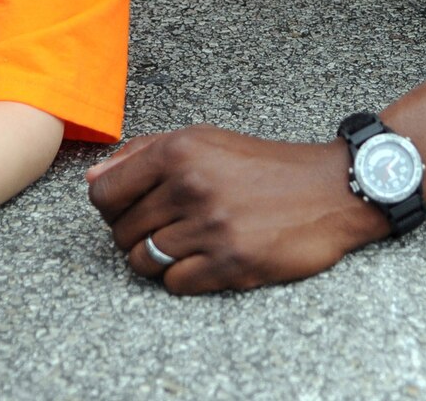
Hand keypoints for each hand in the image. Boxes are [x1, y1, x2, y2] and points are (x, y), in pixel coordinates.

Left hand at [85, 125, 387, 293]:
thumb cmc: (264, 165)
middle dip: (137, 234)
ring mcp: (210, 226)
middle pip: (121, 231)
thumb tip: (94, 177)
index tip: (131, 209)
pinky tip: (208, 258)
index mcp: (179, 151)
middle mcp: (190, 186)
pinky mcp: (230, 262)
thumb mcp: (206, 140)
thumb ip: (145, 152)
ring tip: (188, 244)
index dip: (110, 207)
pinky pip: (174, 284)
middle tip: (170, 226)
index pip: (104, 193)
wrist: (331, 188)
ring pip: (143, 261)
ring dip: (158, 259)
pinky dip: (185, 277)